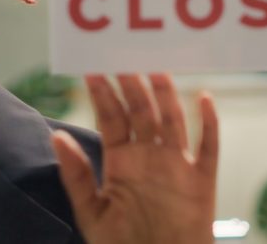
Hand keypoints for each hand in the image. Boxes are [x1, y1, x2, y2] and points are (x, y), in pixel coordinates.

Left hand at [51, 73, 218, 243]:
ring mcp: (177, 165)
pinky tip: (204, 98)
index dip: (103, 94)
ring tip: (157, 66)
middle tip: (124, 53)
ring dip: (166, 94)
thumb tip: (57, 137)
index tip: (92, 68)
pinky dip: (209, 122)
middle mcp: (149, 157)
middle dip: (132, 84)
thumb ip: (76, 175)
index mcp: (121, 161)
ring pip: (172, 120)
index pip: (112, 118)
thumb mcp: (91, 212)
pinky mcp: (202, 180)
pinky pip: (208, 146)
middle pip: (142, 111)